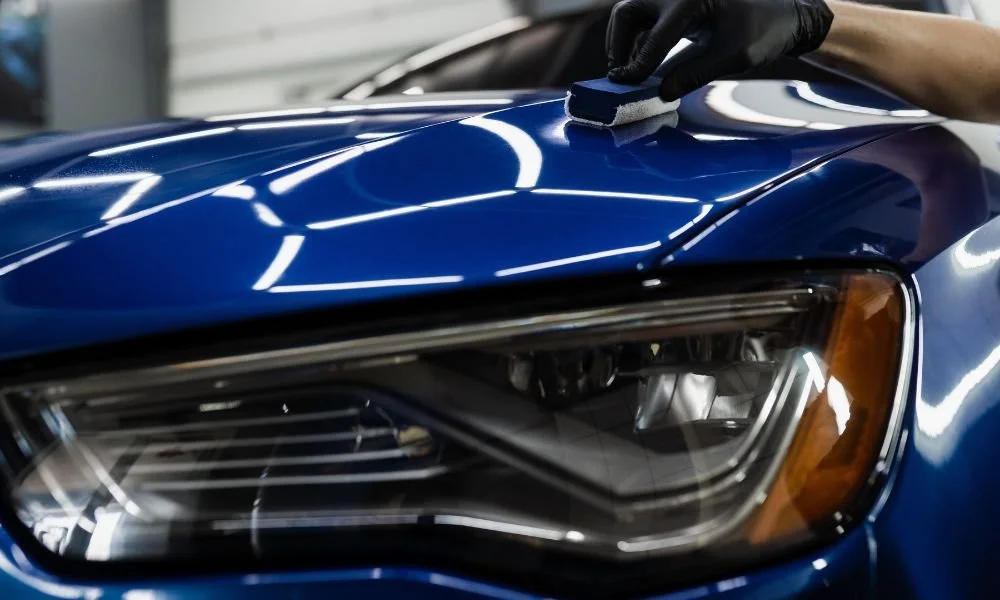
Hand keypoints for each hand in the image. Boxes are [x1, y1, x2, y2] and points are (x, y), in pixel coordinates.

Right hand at [606, 0, 833, 100]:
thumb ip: (694, 74)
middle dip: (619, 43)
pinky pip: (645, 16)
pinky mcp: (678, 3)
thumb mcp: (733, 58)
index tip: (625, 84)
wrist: (784, 15)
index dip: (638, 65)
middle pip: (629, 11)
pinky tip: (641, 59)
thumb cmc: (765, 32)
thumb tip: (662, 92)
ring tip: (628, 67)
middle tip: (620, 73)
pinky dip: (638, 36)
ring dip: (624, 38)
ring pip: (631, 11)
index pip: (656, 37)